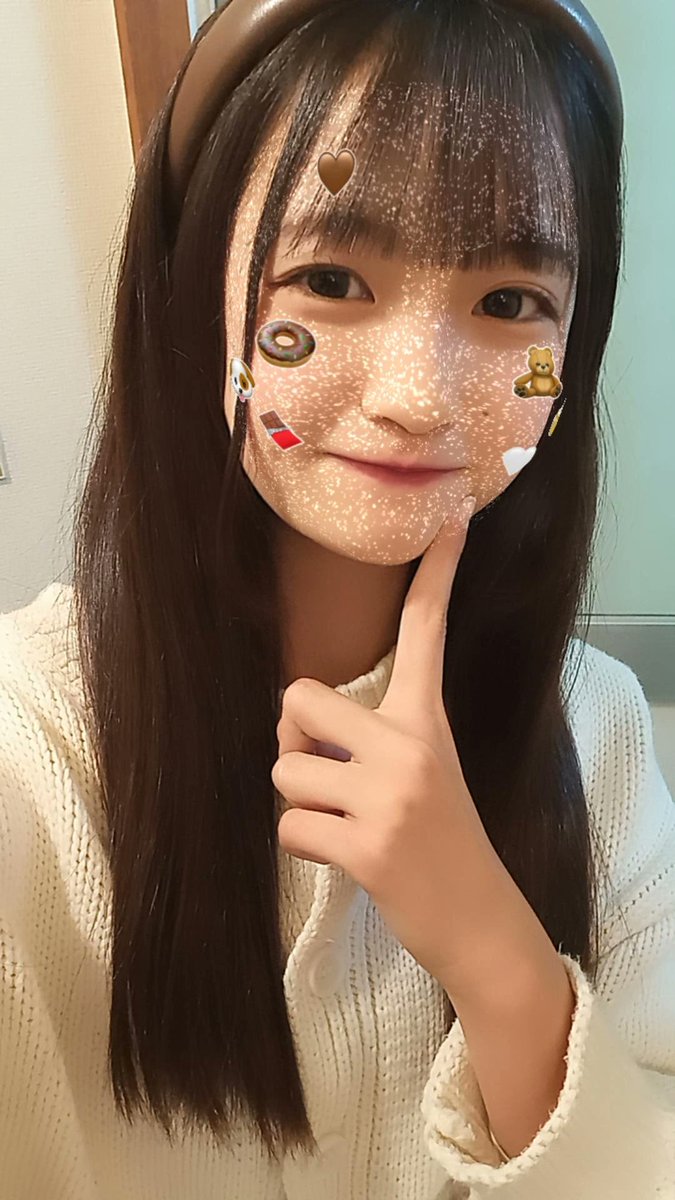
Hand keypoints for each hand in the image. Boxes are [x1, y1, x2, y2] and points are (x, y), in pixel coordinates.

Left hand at [272, 496, 540, 1002]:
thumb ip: (372, 734)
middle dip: (293, 740)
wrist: (480, 921)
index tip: (452, 522)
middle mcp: (409, 745)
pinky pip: (288, 827)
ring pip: (282, 771)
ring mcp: (390, 795)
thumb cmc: (442, 839)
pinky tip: (344, 858)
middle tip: (327, 774)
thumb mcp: (425, 770)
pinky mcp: (368, 845)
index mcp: (426, 719)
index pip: (426, 632)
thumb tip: (293, 722)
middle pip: (295, 699)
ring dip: (299, 802)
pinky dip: (303, 846)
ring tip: (344, 823)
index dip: (436, 575)